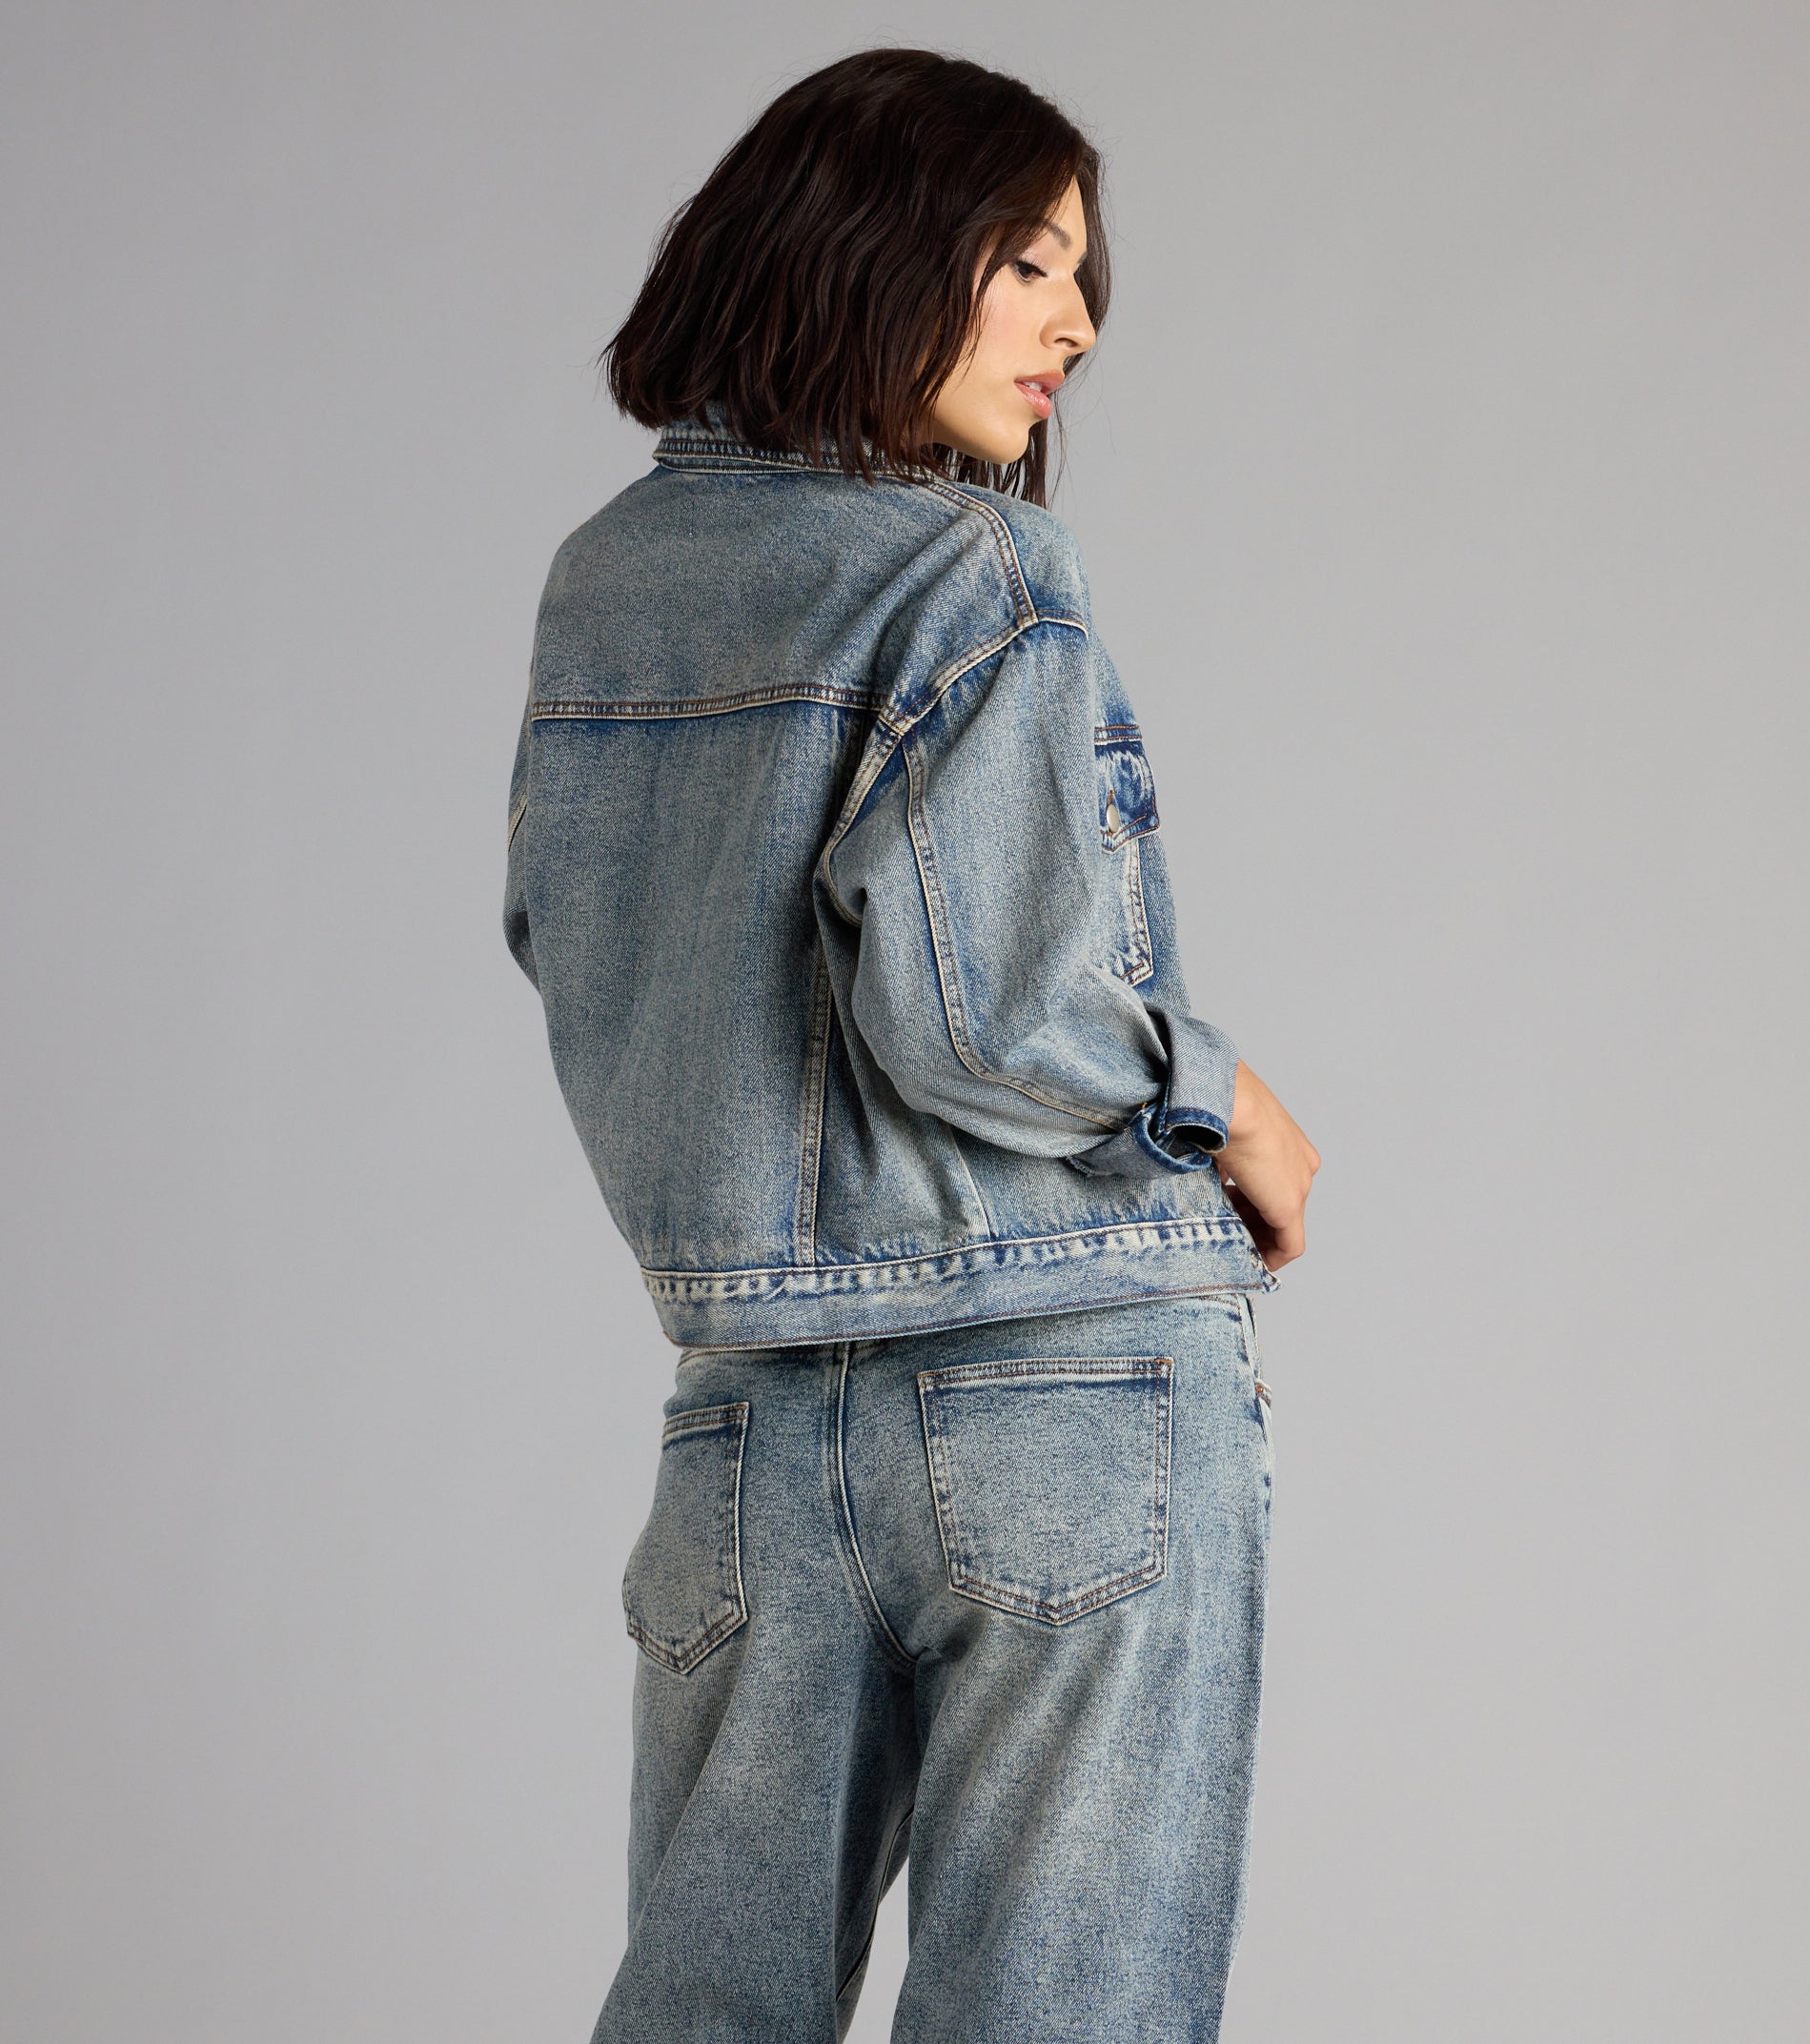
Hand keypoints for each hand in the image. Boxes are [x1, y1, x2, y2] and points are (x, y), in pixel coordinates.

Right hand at [1217, 1061, 1320, 1270]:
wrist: (1225, 1100)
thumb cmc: (1214, 1106)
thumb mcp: (1220, 1135)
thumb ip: (1222, 1161)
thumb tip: (1208, 1177)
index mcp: (1288, 1144)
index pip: (1272, 1182)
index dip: (1248, 1200)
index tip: (1224, 1206)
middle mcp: (1302, 1165)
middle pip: (1279, 1205)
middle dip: (1252, 1220)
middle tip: (1224, 1226)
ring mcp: (1299, 1186)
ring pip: (1284, 1226)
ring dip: (1257, 1237)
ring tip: (1230, 1241)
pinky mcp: (1288, 1206)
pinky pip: (1289, 1245)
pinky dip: (1271, 1256)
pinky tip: (1251, 1261)